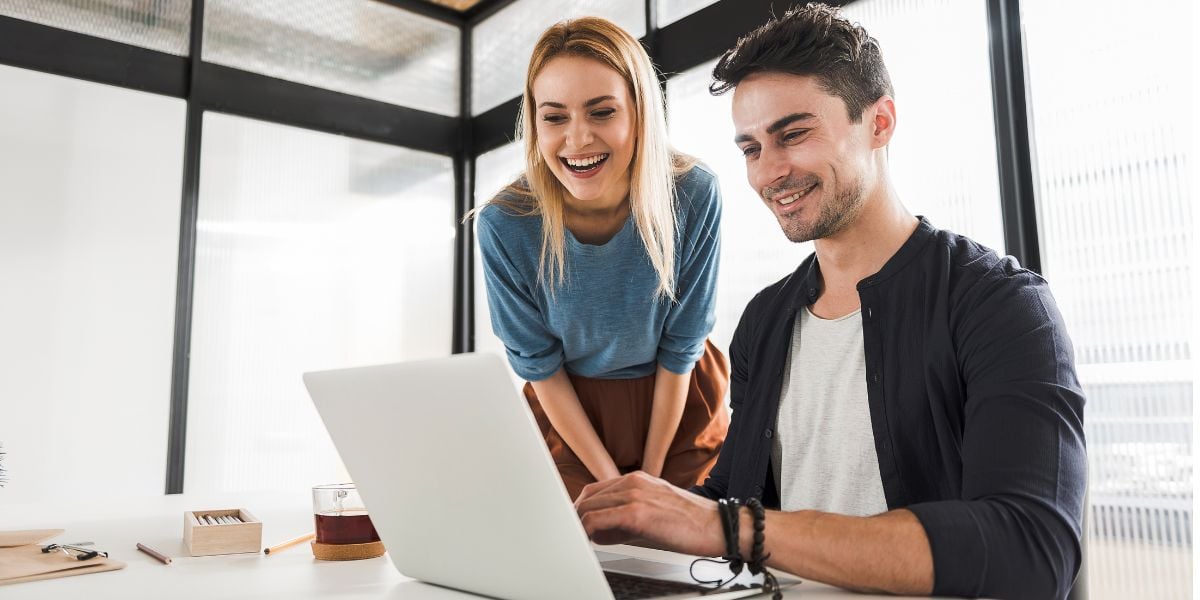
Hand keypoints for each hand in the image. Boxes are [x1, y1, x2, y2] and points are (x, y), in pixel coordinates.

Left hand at [574, 471, 724, 556]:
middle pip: (587, 496)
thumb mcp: (653, 512)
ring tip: (580, 541)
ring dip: (579, 525)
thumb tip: (598, 532)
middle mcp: (633, 482)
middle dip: (576, 517)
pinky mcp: (636, 513)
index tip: (577, 524)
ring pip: (588, 507)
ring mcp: (633, 495)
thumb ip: (624, 519)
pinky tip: (589, 542)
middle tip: (573, 535)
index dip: (582, 508)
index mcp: (637, 479)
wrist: (718, 525)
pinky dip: (586, 531)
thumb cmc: (691, 522)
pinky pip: (597, 520)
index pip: (595, 490)